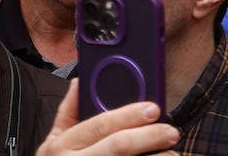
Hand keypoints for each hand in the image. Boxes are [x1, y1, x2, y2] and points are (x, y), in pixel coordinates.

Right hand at [36, 80, 179, 154]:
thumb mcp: (55, 139)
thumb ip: (68, 111)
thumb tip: (79, 80)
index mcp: (62, 145)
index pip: (101, 125)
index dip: (128, 115)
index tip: (153, 108)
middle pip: (117, 147)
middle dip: (148, 138)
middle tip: (171, 132)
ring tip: (172, 154)